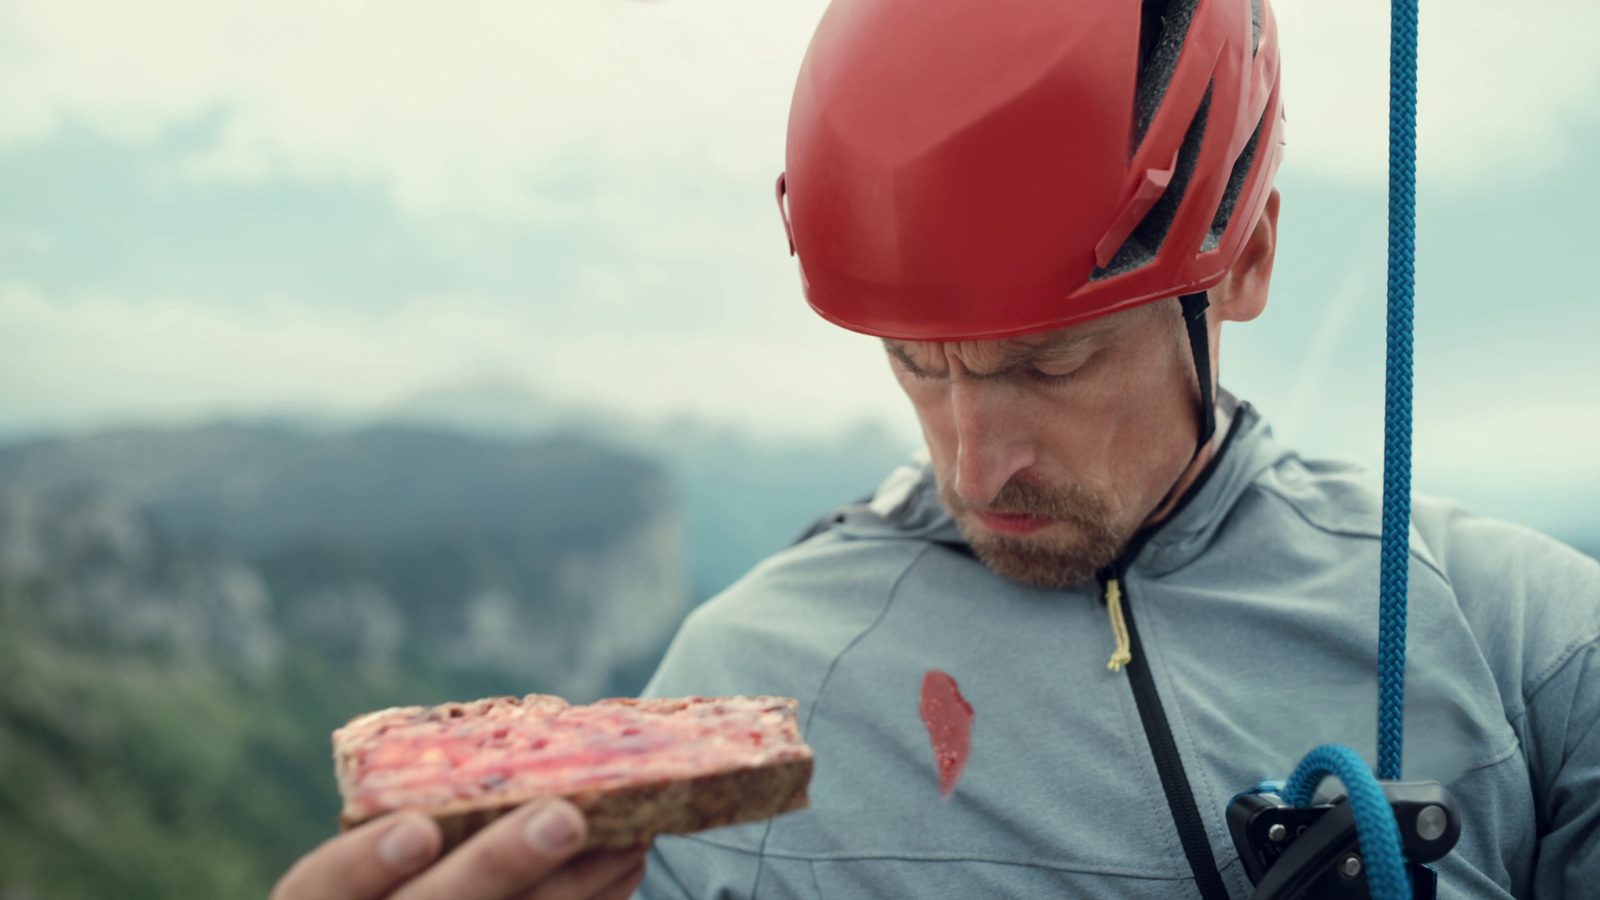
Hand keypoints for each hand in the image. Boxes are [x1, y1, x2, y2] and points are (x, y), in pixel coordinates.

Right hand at [272, 799, 646, 899]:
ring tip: (627, 835)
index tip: (417, 830)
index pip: (323, 887)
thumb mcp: (369, 857)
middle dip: (498, 866)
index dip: (363, 862)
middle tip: (563, 818)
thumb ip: (413, 815)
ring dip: (573, 888)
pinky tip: (623, 870)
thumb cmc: (390, 879)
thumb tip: (513, 747)